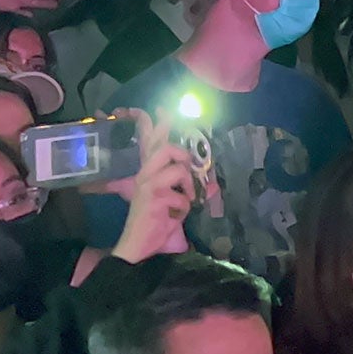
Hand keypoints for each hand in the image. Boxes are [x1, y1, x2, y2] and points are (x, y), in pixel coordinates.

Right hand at [112, 112, 195, 262]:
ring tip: (185, 199)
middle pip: (165, 147)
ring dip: (188, 186)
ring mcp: (147, 185)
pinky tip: (175, 215)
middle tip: (187, 168)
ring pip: (178, 169)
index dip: (155, 123)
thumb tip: (214, 185)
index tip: (163, 107)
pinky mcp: (153, 198)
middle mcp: (144, 175)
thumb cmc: (155, 223)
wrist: (138, 246)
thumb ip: (189, 190)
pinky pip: (181, 195)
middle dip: (182, 154)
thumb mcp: (176, 202)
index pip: (150, 141)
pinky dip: (184, 207)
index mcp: (148, 172)